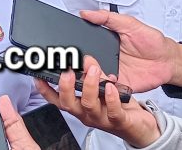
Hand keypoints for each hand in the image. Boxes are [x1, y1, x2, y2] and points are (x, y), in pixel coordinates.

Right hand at [36, 56, 160, 147]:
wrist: (142, 124)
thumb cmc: (119, 104)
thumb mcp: (100, 86)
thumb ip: (89, 73)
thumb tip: (80, 57)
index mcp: (80, 104)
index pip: (56, 98)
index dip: (45, 88)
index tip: (39, 76)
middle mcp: (86, 112)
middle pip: (67, 103)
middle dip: (65, 85)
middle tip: (67, 69)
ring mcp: (102, 117)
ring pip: (89, 104)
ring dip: (88, 85)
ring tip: (92, 69)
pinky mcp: (119, 120)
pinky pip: (113, 111)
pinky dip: (110, 98)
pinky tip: (110, 86)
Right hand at [80, 10, 181, 91]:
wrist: (169, 61)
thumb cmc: (152, 42)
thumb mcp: (130, 24)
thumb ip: (108, 18)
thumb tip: (86, 13)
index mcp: (104, 43)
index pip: (84, 45)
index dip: (76, 47)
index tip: (71, 48)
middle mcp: (104, 59)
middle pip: (84, 64)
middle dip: (81, 63)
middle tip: (83, 60)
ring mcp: (111, 73)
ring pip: (92, 78)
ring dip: (90, 75)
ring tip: (95, 69)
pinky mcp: (119, 86)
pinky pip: (107, 89)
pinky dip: (104, 87)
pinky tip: (108, 80)